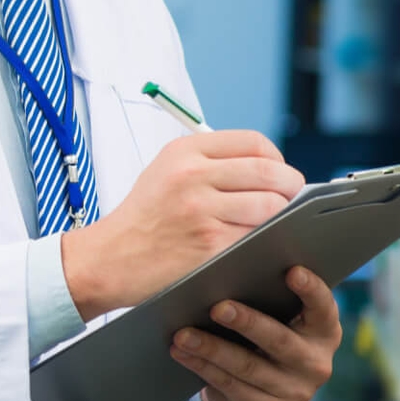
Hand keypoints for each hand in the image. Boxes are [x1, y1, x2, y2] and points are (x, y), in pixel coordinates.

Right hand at [61, 130, 303, 319]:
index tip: (276, 172)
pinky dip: (263, 240)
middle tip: (289, 198)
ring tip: (268, 223)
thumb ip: (210, 163)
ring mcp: (202, 210)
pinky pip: (258, 236)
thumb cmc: (143, 218)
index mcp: (184, 152)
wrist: (109, 257)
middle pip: (270, 171)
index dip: (276, 157)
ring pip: (272, 206)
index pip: (254, 142)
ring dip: (280, 217)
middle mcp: (192, 175)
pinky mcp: (211, 243)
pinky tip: (253, 243)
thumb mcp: (164, 172)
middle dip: (290, 187)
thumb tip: (268, 168)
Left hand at [169, 266, 340, 400]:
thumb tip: (231, 259)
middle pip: (279, 341)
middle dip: (246, 323)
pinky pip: (229, 385)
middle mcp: (315, 364)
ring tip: (182, 334)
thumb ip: (268, 292)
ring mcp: (294, 391)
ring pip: (247, 366)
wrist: (262, 385)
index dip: (310, 290)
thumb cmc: (267, 331)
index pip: (323, 308)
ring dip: (210, 348)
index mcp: (324, 331)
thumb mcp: (277, 314)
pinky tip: (181, 352)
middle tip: (217, 307)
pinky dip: (201, 366)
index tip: (291, 270)